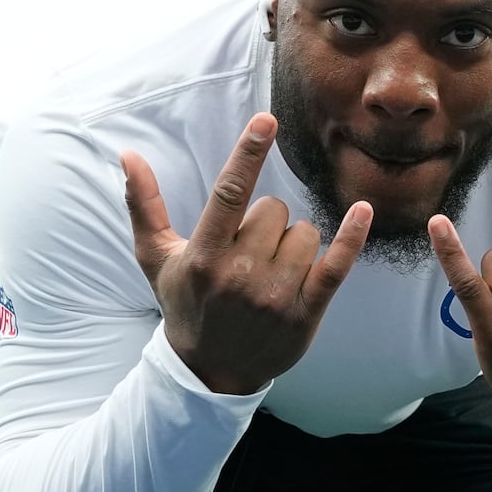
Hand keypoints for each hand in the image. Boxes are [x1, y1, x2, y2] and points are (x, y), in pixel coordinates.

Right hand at [124, 114, 369, 396]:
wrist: (210, 371)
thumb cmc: (184, 304)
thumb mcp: (156, 258)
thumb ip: (143, 205)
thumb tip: (128, 154)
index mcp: (204, 255)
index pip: (230, 192)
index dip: (249, 152)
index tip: (267, 119)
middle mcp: (239, 274)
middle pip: (274, 210)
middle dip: (265, 222)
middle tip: (247, 252)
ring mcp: (275, 295)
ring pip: (305, 232)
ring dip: (293, 242)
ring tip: (271, 269)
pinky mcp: (305, 312)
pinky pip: (337, 265)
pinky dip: (352, 237)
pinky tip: (363, 210)